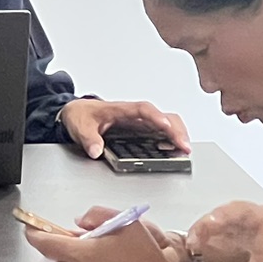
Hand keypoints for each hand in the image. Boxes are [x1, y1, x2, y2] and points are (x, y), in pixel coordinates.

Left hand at [22, 212, 175, 261]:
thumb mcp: (125, 223)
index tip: (31, 227)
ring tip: (95, 257)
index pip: (44, 243)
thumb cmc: (146, 260)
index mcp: (80, 256)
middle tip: (80, 241)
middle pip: (53, 260)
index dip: (34, 233)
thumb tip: (80, 221)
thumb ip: (96, 215)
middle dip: (61, 249)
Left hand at [60, 99, 189, 160]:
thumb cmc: (82, 115)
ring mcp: (140, 123)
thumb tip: (96, 150)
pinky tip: (176, 151)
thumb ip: (88, 138)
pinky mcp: (142, 131)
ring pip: (167, 123)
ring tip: (184, 151)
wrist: (77, 113)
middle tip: (184, 146)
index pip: (142, 110)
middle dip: (176, 130)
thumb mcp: (80, 126)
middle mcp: (135, 115)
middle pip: (162, 116)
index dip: (156, 118)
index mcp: (121, 109)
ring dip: (178, 135)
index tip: (166, 127)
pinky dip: (172, 140)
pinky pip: (162, 133)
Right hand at [187, 200, 262, 261]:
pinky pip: (219, 220)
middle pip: (242, 210)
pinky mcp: (240, 221)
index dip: (261, 256)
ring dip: (206, 224)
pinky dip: (203, 230)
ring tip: (191, 243)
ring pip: (227, 211)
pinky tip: (192, 245)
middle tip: (204, 240)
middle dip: (221, 221)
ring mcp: (252, 214)